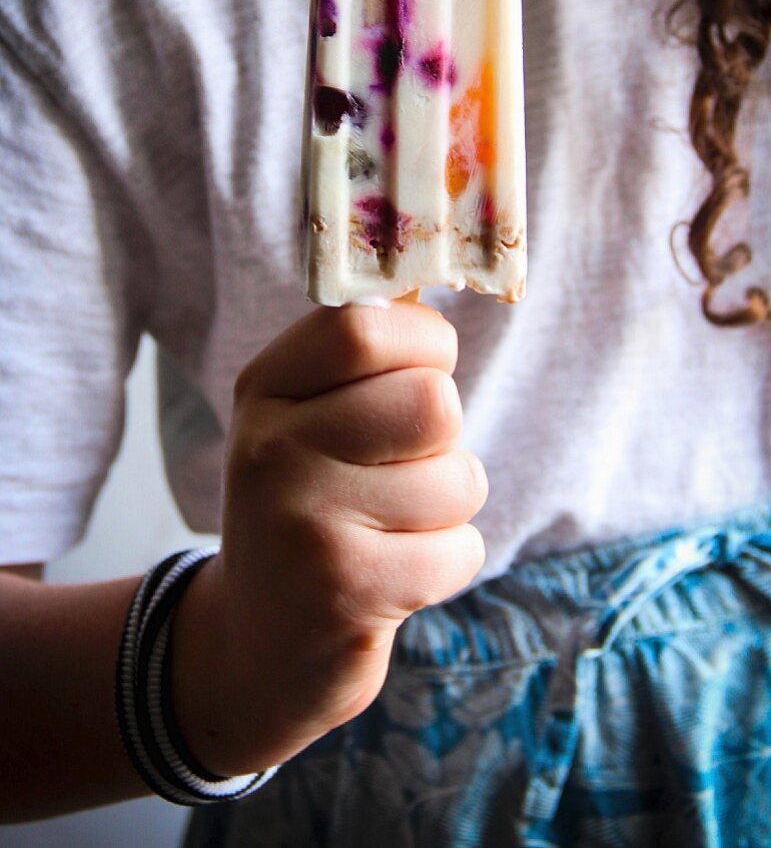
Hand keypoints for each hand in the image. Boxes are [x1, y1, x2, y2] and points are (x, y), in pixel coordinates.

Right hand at [171, 303, 486, 774]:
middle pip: (432, 401)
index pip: (365, 328)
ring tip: (393, 524)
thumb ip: (361, 352)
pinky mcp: (347, 593)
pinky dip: (448, 562)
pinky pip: (462, 550)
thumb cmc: (310, 503)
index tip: (423, 369)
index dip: (425, 343)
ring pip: (459, 479)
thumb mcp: (304, 417)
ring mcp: (305, 523)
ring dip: (447, 505)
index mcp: (264, 388)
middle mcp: (272, 448)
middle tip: (401, 464)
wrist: (259, 640)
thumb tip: (438, 262)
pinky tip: (396, 573)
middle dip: (442, 437)